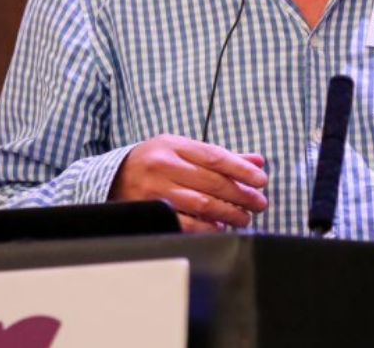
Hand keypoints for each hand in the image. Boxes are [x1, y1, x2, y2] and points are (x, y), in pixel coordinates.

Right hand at [108, 134, 267, 231]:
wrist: (112, 177)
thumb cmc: (154, 161)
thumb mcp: (183, 150)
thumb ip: (220, 156)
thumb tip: (257, 161)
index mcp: (174, 146)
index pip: (215, 156)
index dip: (242, 169)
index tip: (261, 180)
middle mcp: (164, 166)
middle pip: (212, 182)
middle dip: (241, 194)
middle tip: (259, 203)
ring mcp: (155, 190)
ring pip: (201, 204)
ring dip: (228, 213)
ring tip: (244, 217)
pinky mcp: (151, 212)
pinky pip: (184, 223)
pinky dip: (206, 227)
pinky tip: (219, 227)